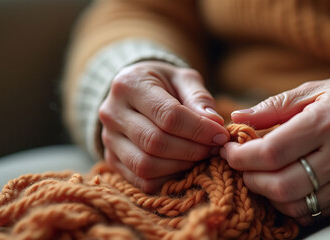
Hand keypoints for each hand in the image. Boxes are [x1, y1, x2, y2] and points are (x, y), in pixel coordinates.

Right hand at [99, 61, 228, 192]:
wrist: (134, 92)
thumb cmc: (164, 84)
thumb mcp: (183, 79)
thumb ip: (199, 98)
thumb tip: (215, 123)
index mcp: (129, 84)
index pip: (167, 115)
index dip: (198, 129)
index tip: (221, 134)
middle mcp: (112, 112)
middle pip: (155, 142)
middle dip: (192, 149)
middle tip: (214, 148)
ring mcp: (108, 139)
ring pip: (145, 165)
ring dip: (180, 166)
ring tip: (200, 156)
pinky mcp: (111, 160)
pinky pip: (140, 180)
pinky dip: (166, 178)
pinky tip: (183, 166)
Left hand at [222, 73, 329, 224]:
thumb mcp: (316, 89)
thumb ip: (275, 105)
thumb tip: (237, 118)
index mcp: (329, 122)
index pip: (273, 151)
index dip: (242, 156)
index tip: (229, 151)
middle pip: (281, 185)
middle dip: (250, 179)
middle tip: (241, 166)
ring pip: (296, 204)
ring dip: (268, 195)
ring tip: (260, 176)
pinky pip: (315, 211)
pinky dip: (292, 203)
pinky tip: (284, 186)